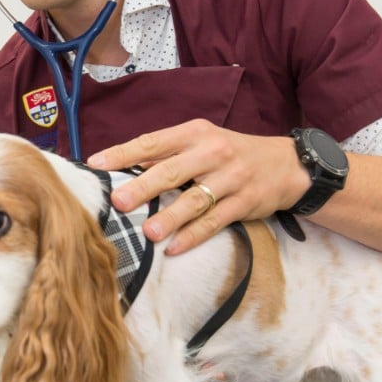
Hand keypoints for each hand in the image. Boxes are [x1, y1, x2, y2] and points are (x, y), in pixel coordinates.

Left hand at [88, 119, 309, 253]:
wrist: (285, 165)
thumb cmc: (230, 153)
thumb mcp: (201, 142)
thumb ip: (166, 153)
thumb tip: (123, 166)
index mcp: (194, 133)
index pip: (152, 142)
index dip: (123, 153)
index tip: (96, 164)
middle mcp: (212, 152)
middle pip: (172, 170)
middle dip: (143, 186)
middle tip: (118, 201)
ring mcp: (230, 177)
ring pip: (195, 199)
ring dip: (170, 217)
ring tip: (148, 233)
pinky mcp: (245, 202)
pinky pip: (215, 221)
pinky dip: (194, 236)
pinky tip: (174, 248)